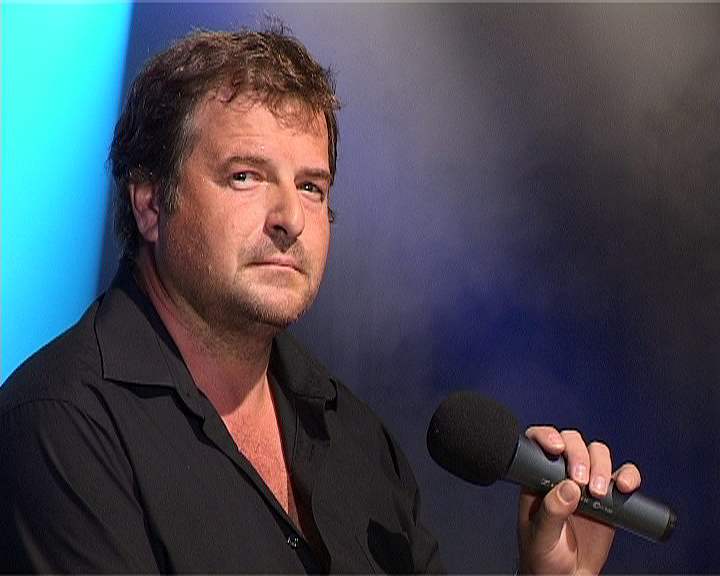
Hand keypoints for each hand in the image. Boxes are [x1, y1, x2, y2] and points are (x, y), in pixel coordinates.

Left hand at [517, 427, 641, 574]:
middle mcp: (561, 474)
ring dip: (602, 465)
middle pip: (573, 443)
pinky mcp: (610, 496)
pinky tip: (624, 488)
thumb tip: (568, 487)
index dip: (547, 436)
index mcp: (537, 478)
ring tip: (599, 493)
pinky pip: (623, 476)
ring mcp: (586, 483)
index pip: (539, 443)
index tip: (556, 448)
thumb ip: (551, 512)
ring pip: (598, 453)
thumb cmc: (543, 557)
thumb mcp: (541, 536)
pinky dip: (628, 475)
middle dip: (579, 455)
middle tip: (581, 482)